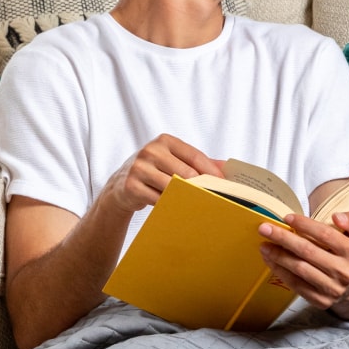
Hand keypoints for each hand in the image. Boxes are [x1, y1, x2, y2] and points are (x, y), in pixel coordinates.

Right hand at [95, 133, 222, 215]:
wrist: (121, 185)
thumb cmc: (155, 171)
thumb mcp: (175, 161)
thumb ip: (200, 162)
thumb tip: (227, 168)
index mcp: (165, 141)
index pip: (194, 156)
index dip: (211, 171)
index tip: (224, 183)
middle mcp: (151, 150)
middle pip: (186, 172)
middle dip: (202, 186)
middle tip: (216, 197)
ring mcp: (139, 167)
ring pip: (172, 186)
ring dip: (187, 197)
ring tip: (200, 204)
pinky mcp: (131, 186)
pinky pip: (157, 199)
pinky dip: (169, 204)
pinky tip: (177, 207)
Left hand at [257, 211, 348, 320]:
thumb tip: (337, 217)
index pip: (326, 235)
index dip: (304, 225)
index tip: (286, 217)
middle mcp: (344, 271)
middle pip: (308, 252)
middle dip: (284, 238)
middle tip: (265, 228)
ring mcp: (332, 288)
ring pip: (299, 269)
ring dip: (278, 256)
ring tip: (264, 245)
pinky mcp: (321, 301)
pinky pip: (296, 285)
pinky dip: (281, 272)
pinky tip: (271, 261)